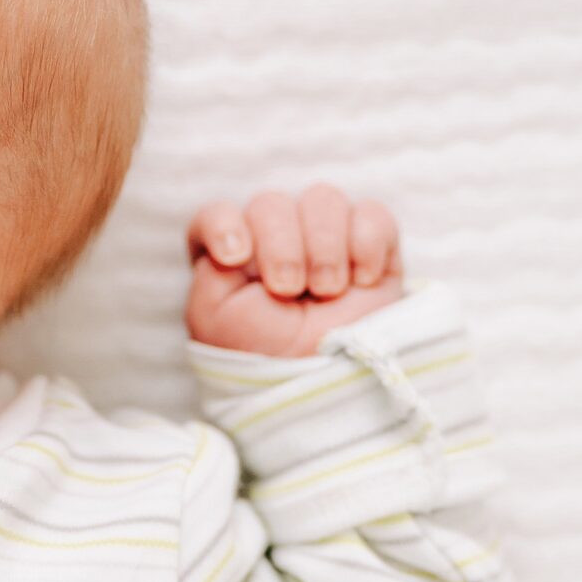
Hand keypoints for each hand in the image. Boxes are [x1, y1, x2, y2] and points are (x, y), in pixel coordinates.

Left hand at [185, 185, 403, 356]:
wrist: (323, 382)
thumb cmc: (263, 354)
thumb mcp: (215, 319)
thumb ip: (210, 270)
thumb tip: (238, 237)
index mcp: (230, 255)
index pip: (217, 214)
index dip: (224, 225)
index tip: (234, 256)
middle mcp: (274, 240)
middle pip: (271, 204)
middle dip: (280, 247)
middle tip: (289, 289)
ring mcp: (322, 238)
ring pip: (323, 199)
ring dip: (324, 247)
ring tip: (327, 290)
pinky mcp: (369, 245)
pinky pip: (370, 214)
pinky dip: (367, 244)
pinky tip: (361, 281)